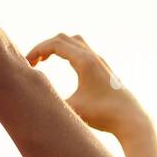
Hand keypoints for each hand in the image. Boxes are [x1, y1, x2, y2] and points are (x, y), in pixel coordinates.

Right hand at [25, 34, 146, 136]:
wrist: (130, 118)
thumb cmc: (102, 114)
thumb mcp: (71, 108)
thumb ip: (50, 100)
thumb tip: (28, 101)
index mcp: (84, 61)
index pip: (55, 44)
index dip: (37, 50)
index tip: (27, 64)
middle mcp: (93, 56)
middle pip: (63, 38)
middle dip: (44, 47)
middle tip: (32, 62)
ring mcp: (99, 61)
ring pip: (74, 41)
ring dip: (57, 47)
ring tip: (44, 61)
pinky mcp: (102, 68)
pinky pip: (81, 50)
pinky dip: (67, 52)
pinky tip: (64, 67)